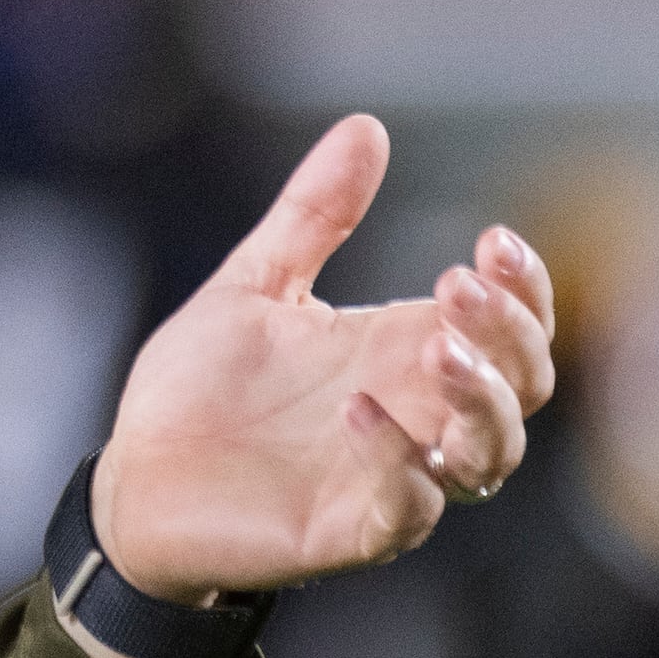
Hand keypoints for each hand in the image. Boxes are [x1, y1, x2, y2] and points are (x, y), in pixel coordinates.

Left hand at [92, 114, 557, 611]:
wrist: (132, 477)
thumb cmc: (199, 388)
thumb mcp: (257, 284)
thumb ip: (314, 214)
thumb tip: (366, 126)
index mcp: (403, 353)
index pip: (512, 329)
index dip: (526, 289)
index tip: (493, 238)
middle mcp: (416, 416)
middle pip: (524, 387)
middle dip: (511, 334)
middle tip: (460, 284)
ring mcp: (390, 477)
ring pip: (490, 457)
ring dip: (482, 402)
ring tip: (437, 345)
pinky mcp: (350, 531)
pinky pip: (407, 512)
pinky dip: (401, 467)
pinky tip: (362, 414)